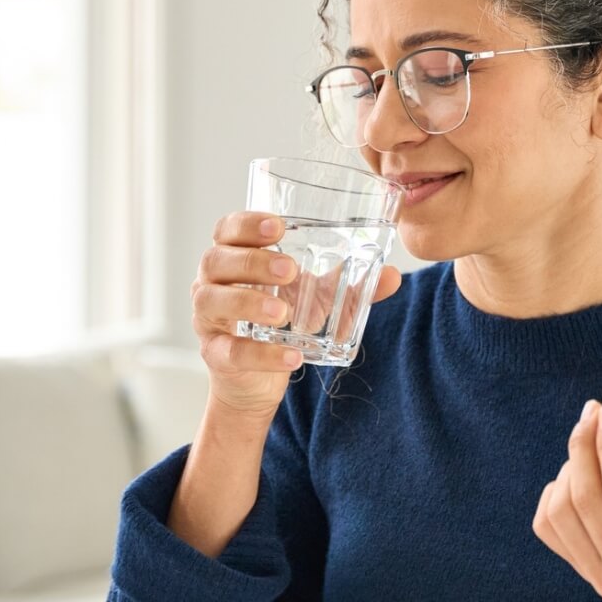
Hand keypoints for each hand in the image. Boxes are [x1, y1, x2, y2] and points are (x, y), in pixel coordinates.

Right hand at [191, 211, 401, 419]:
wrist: (258, 378)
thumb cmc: (282, 319)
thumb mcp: (317, 298)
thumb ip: (349, 284)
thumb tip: (392, 275)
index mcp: (235, 256)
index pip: (227, 229)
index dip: (246, 224)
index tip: (278, 227)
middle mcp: (212, 282)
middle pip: (216, 259)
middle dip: (252, 261)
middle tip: (290, 270)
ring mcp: (209, 318)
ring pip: (212, 301)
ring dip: (248, 302)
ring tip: (282, 312)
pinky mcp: (215, 354)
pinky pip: (230, 351)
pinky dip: (262, 354)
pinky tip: (292, 356)